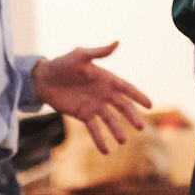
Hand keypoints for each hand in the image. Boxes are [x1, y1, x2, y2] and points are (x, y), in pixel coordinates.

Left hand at [32, 43, 153, 154]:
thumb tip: (117, 42)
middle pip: (122, 107)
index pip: (127, 89)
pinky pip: (94, 129)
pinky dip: (100, 140)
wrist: (44, 79)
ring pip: (110, 120)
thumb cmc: (62, 64)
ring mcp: (94, 106)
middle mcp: (103, 94)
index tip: (150, 105)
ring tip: (123, 141)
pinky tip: (106, 151)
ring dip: (117, 131)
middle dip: (132, 117)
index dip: (138, 96)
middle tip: (141, 128)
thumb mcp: (80, 56)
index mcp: (106, 79)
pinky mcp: (83, 115)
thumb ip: (99, 52)